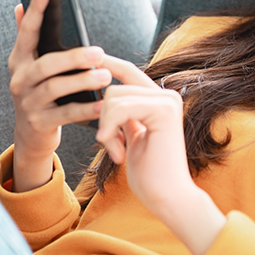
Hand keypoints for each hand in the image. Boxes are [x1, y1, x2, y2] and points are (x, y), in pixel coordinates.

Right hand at [8, 0, 112, 190]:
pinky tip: (103, 104)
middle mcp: (20, 79)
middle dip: (73, 56)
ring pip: (56, 88)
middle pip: (46, 64)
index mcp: (20, 60)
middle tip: (99, 52)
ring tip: (105, 76)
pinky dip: (86, 110)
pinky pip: (66, 114)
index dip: (36, 10)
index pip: (26, 31)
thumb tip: (18, 6)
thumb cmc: (40, 93)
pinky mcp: (40, 123)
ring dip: (82, 80)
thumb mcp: (31, 66)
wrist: (31, 136)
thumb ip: (27, 38)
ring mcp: (28, 102)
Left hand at [95, 56, 225, 254]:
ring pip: (114, 97)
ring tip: (117, 151)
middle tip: (110, 144)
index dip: (107, 64)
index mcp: (159, 100)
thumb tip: (105, 94)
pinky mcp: (164, 111)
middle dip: (103, 117)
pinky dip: (111, 129)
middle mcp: (166, 96)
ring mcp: (167, 101)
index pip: (128, 73)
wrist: (167, 196)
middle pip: (113, 88)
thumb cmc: (149, 173)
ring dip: (106, 127)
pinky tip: (117, 152)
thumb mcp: (130, 136)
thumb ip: (123, 114)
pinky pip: (121, 108)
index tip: (87, 57)